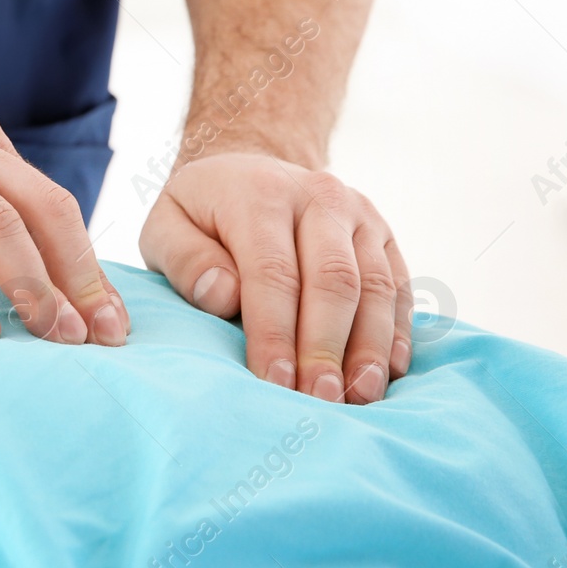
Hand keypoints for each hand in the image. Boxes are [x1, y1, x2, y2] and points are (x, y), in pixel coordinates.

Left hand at [137, 152, 410, 403]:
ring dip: (370, 348)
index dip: (275, 332)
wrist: (250, 167)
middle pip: (334, 281)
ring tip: (359, 398)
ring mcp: (359, 213)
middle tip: (320, 400)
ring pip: (376, 286)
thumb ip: (185, 260)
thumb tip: (224, 297)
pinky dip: (397, 332)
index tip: (273, 382)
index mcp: (260, 194)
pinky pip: (400, 286)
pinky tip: (388, 372)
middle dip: (327, 347)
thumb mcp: (166, 226)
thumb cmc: (201, 213)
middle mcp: (319, 196)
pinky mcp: (384, 234)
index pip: (273, 272)